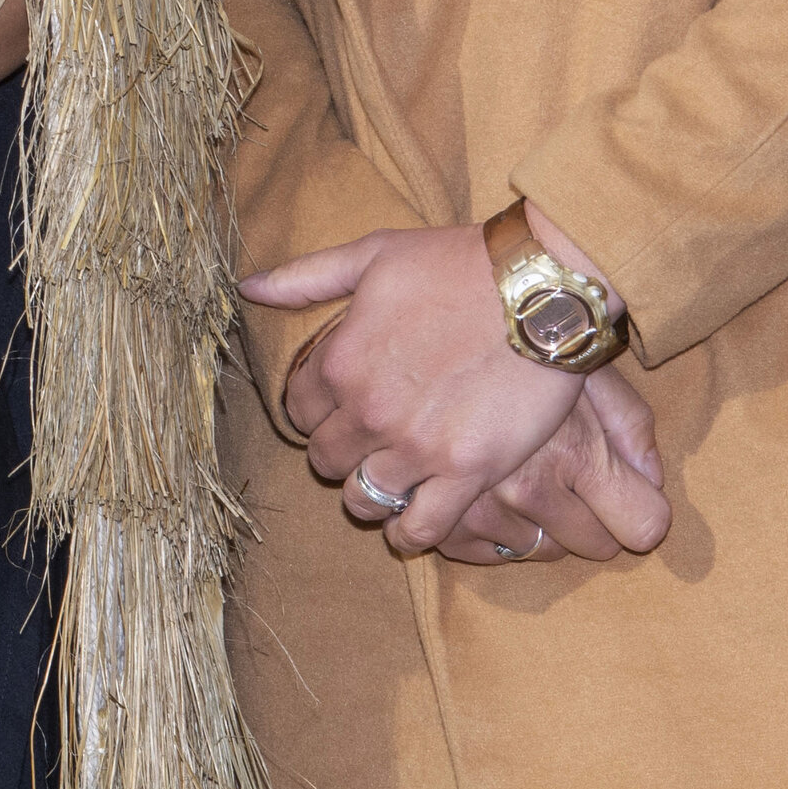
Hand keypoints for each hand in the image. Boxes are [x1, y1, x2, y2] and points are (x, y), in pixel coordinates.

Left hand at [243, 218, 663, 558]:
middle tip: (366, 445)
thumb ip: (306, 278)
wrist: (538, 290)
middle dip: (339, 453)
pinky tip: (413, 524)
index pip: (298, 411)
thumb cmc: (456, 264)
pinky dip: (410, 532)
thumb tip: (249, 288)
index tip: (335, 410)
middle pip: (327, 459)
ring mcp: (415, 447)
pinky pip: (421, 526)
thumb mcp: (372, 255)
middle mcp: (367, 411)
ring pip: (364, 499)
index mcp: (338, 362)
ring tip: (387, 484)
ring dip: (369, 496)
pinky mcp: (466, 471)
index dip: (315, 412)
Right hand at [418, 368, 669, 566]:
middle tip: (562, 479)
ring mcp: (478, 505)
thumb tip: (651, 480)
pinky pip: (482, 553)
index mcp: (576, 453)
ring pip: (531, 549)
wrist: (428, 318)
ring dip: (528, 523)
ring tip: (512, 478)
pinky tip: (474, 493)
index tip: (620, 496)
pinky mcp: (432, 516)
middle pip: (593, 546)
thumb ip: (630, 426)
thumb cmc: (521, 343)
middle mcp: (529, 488)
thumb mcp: (588, 370)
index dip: (638, 510)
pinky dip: (479, 530)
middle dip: (585, 517)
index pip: (643, 526)